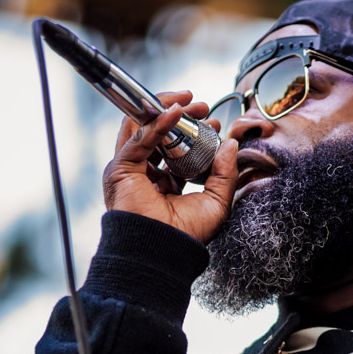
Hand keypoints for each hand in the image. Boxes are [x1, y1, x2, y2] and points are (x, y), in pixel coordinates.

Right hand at [103, 90, 238, 243]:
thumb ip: (224, 173)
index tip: (214, 123)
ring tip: (188, 101)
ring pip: (143, 129)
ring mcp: (130, 171)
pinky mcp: (121, 169)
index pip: (176, 149)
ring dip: (165, 110)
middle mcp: (145, 175)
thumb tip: (231, 144)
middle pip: (158, 135)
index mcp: (165, 184)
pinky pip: (139, 138)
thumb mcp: (217, 201)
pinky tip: (176, 112)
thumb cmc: (187, 235)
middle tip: (201, 106)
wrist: (166, 252)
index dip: (194, 133)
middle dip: (180, 116)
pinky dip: (157, 122)